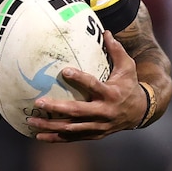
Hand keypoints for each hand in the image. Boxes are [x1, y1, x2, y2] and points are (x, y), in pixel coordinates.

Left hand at [26, 31, 144, 141]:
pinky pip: (71, 138)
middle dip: (57, 107)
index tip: (64, 70)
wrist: (140, 112)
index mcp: (111, 94)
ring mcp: (98, 126)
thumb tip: (106, 31)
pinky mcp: (93, 135)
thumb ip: (116, 51)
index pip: (94, 85)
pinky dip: (55, 138)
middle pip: (78, 111)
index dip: (80, 79)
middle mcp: (104, 112)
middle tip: (38, 101)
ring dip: (50, 125)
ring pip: (71, 128)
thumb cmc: (129, 85)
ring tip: (31, 119)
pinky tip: (38, 135)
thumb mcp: (128, 67)